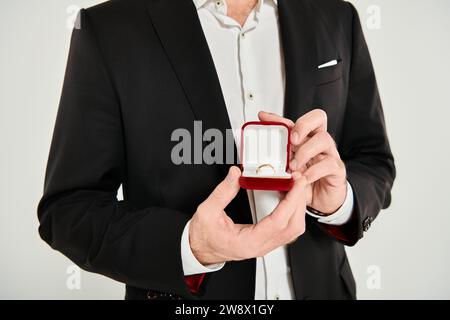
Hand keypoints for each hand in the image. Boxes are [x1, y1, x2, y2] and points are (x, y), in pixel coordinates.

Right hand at [189, 166, 306, 264]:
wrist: (199, 250)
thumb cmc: (203, 236)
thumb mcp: (208, 211)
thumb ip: (223, 191)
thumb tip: (235, 174)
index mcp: (248, 241)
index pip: (279, 221)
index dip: (291, 201)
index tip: (296, 184)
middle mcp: (260, 246)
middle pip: (292, 226)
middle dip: (299, 201)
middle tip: (299, 181)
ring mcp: (264, 245)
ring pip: (293, 230)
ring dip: (298, 208)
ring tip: (296, 188)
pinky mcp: (265, 241)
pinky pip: (287, 230)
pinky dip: (293, 213)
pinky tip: (289, 199)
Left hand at [259, 109, 346, 214]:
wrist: (322, 200)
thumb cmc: (306, 182)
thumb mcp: (287, 171)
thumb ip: (277, 162)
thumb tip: (258, 157)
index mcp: (305, 139)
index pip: (294, 122)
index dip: (279, 118)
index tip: (263, 118)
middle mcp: (318, 142)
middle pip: (318, 118)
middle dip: (303, 125)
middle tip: (292, 140)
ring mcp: (330, 153)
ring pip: (324, 139)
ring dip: (305, 152)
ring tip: (293, 166)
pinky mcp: (336, 168)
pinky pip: (329, 163)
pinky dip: (314, 171)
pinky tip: (304, 178)